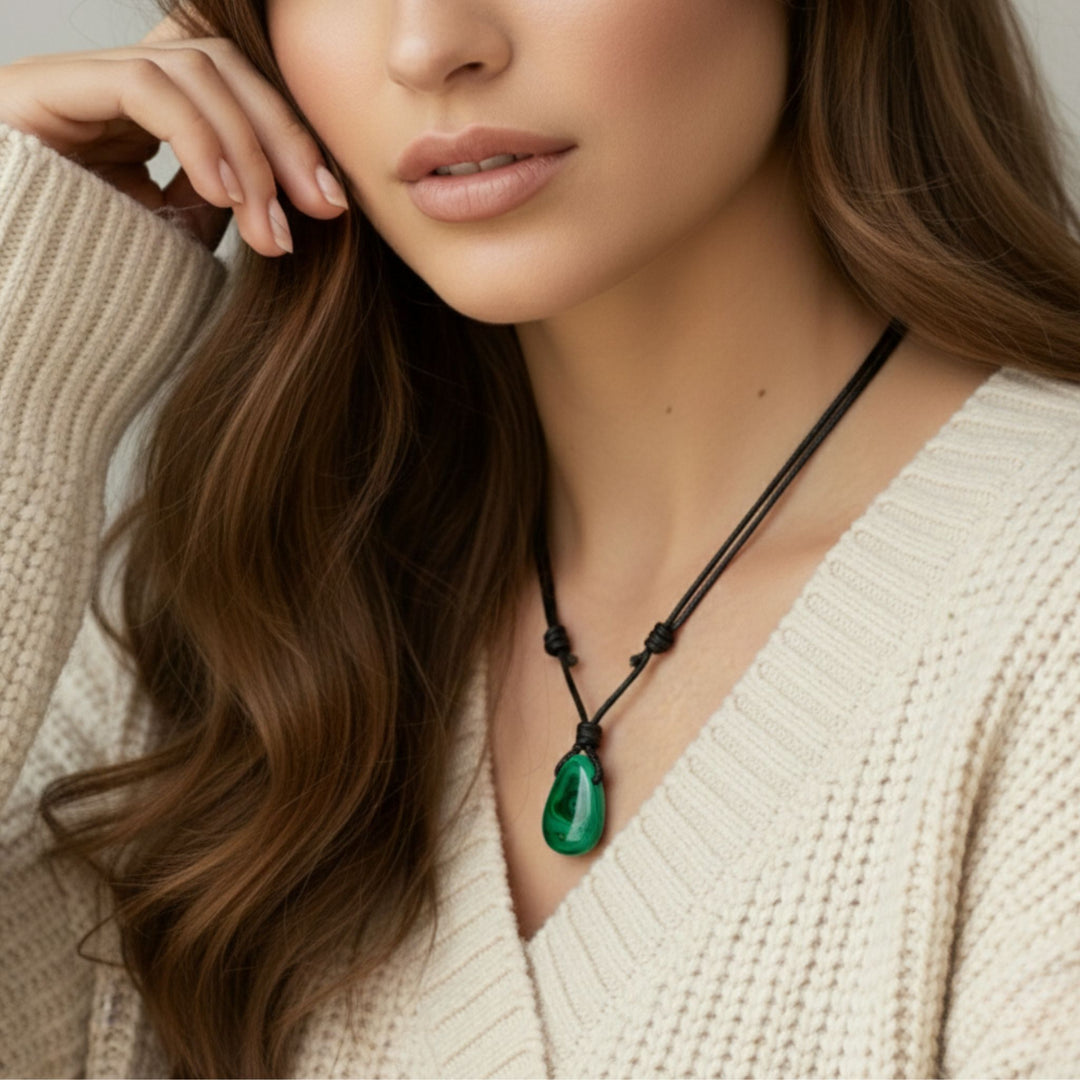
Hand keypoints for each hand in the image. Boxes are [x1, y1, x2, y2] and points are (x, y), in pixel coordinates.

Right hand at [0, 12, 347, 255]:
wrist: (10, 299)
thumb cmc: (86, 274)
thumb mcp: (172, 235)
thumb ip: (217, 204)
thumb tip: (284, 203)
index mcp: (147, 114)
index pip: (237, 91)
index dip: (292, 139)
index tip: (332, 205)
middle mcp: (114, 84)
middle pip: (225, 69)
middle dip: (283, 140)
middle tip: (320, 208)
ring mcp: (81, 80)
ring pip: (193, 70)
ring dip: (246, 151)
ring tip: (266, 225)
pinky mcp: (47, 88)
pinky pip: (142, 85)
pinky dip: (195, 136)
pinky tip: (221, 194)